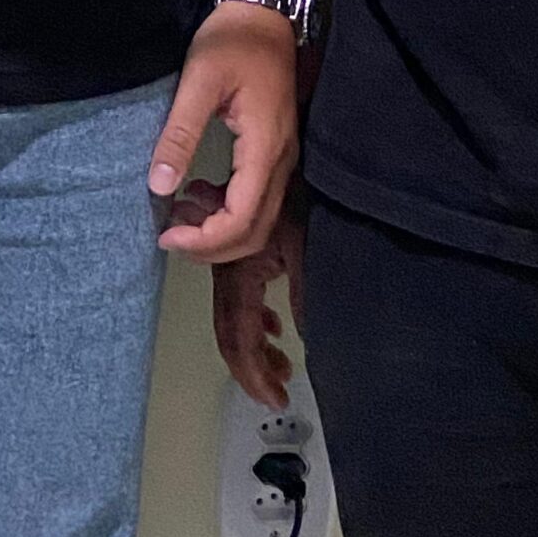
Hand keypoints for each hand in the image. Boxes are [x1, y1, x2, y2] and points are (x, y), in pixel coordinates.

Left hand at [148, 2, 298, 263]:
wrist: (263, 11)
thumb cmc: (231, 41)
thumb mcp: (198, 81)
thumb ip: (180, 133)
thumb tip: (159, 186)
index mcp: (265, 146)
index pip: (242, 218)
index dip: (205, 240)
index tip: (166, 233)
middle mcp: (282, 159)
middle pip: (256, 230)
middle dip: (212, 245)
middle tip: (170, 235)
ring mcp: (284, 155)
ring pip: (260, 218)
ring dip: (221, 230)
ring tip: (179, 213)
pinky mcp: (276, 148)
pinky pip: (258, 198)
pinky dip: (229, 209)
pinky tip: (199, 192)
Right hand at [212, 193, 305, 408]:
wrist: (280, 138)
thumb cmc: (298, 187)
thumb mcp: (307, 243)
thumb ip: (306, 296)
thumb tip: (309, 339)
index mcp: (239, 269)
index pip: (238, 338)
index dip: (254, 375)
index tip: (276, 399)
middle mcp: (228, 264)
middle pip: (229, 331)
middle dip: (252, 367)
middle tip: (277, 390)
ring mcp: (232, 256)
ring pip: (233, 314)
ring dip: (254, 345)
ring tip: (280, 363)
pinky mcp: (242, 247)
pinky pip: (240, 294)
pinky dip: (255, 319)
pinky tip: (273, 325)